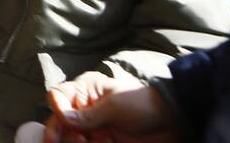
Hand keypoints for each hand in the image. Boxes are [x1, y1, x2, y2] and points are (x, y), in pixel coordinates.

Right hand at [43, 75, 175, 142]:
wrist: (172, 123)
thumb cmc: (143, 104)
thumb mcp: (115, 107)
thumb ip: (89, 115)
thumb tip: (63, 119)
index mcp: (85, 92)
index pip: (57, 96)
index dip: (57, 108)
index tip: (66, 121)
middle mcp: (84, 110)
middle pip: (59, 123)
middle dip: (66, 135)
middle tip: (82, 141)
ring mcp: (92, 128)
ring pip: (71, 138)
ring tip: (106, 142)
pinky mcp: (102, 141)